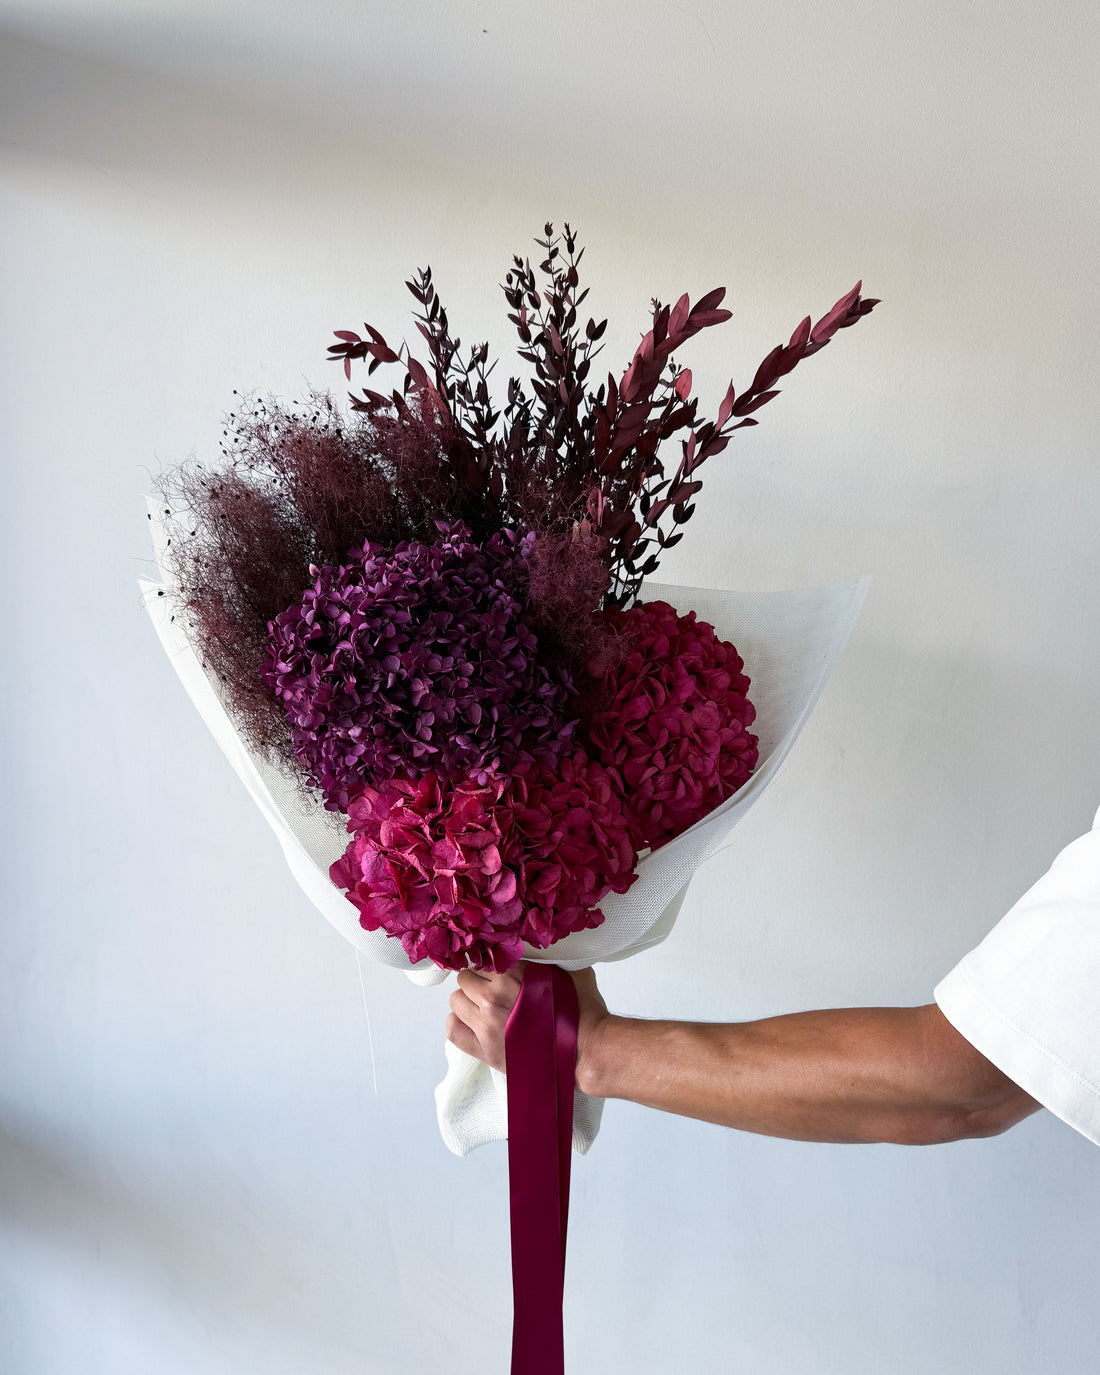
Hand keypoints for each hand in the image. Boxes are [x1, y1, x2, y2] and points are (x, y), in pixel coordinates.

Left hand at [446, 963, 610, 1089]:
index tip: (497, 973)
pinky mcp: (485, 1050)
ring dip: (467, 1001)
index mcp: (512, 974)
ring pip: (456, 1001)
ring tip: (483, 1008)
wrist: (587, 1051)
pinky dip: (458, 1023)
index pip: (482, 960)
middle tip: (492, 990)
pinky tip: (472, 1022)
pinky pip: (453, 1030)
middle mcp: (493, 997)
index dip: (490, 966)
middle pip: (465, 979)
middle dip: (477, 982)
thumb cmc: (581, 1012)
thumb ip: (546, 958)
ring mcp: (486, 1025)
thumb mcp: (568, 971)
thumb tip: (537, 949)